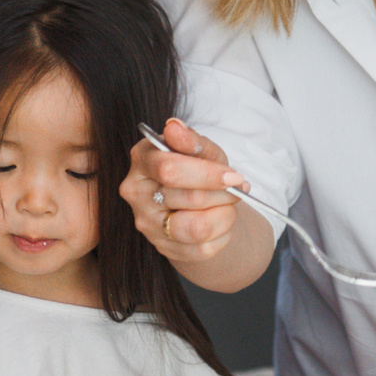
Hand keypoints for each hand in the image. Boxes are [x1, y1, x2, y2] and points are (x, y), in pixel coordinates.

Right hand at [123, 118, 245, 262]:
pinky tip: (221, 220)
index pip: (170, 170)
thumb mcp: (199, 148)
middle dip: (224, 194)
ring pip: (198, 229)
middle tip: (239, 187)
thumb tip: (174, 127)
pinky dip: (223, 234)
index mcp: (142, 160)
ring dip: (226, 215)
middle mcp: (136, 193)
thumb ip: (190, 139)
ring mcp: (147, 224)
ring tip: (230, 204)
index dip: (207, 175)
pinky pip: (204, 249)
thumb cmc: (195, 167)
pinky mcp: (163, 247)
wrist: (192, 198)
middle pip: (189, 199)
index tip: (235, 176)